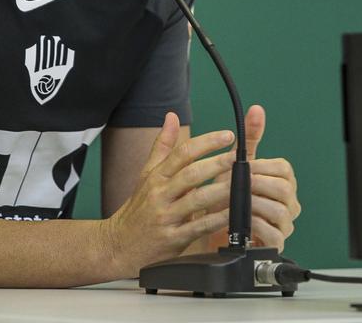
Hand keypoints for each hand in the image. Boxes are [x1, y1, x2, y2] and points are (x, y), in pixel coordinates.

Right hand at [102, 112, 237, 274]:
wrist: (118, 246)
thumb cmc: (138, 209)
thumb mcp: (146, 174)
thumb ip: (162, 145)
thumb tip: (171, 116)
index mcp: (156, 176)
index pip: (182, 153)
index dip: (206, 143)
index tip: (227, 136)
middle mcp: (160, 194)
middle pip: (191, 174)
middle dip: (216, 163)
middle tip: (238, 156)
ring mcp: (166, 216)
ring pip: (196, 199)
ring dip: (221, 191)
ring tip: (242, 183)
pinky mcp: (172, 238)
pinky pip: (198, 227)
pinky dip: (216, 220)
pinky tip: (232, 214)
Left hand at [201, 104, 300, 252]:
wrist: (211, 228)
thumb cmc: (226, 195)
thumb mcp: (235, 164)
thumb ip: (249, 138)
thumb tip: (256, 109)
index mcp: (282, 181)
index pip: (284, 168)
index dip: (262, 167)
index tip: (244, 168)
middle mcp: (289, 202)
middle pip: (284, 189)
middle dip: (257, 185)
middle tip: (236, 185)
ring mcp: (284, 223)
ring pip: (280, 210)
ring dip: (254, 204)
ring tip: (235, 202)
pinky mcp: (276, 243)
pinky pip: (274, 234)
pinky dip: (256, 226)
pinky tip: (240, 221)